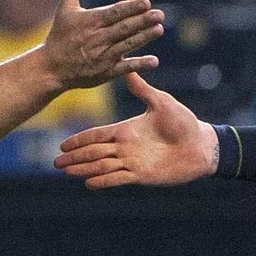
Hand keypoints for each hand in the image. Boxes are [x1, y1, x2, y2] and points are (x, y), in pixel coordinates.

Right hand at [34, 0, 164, 91]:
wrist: (50, 69)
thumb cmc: (59, 36)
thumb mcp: (65, 9)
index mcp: (90, 21)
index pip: (114, 13)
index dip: (130, 8)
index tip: (146, 2)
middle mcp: (97, 38)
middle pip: (124, 28)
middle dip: (142, 21)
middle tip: (160, 14)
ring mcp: (102, 56)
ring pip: (127, 45)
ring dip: (144, 38)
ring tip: (159, 29)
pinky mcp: (105, 72)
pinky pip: (125, 68)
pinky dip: (139, 64)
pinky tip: (154, 61)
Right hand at [55, 73, 217, 188]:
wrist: (200, 145)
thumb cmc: (183, 122)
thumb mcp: (162, 103)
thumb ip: (143, 91)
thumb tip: (128, 72)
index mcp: (126, 130)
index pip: (97, 135)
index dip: (80, 139)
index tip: (63, 144)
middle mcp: (125, 147)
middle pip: (94, 153)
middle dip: (75, 157)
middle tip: (56, 162)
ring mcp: (132, 162)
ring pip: (102, 166)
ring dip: (84, 169)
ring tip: (66, 172)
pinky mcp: (142, 175)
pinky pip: (118, 179)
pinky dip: (103, 181)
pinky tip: (89, 183)